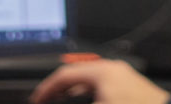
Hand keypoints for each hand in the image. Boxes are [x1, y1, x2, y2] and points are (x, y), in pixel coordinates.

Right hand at [31, 59, 169, 103]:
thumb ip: (73, 98)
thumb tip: (56, 99)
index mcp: (102, 72)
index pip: (65, 75)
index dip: (46, 89)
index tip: (36, 99)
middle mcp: (114, 70)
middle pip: (78, 77)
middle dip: (61, 91)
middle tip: (48, 101)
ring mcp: (125, 78)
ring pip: (92, 84)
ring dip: (76, 95)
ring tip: (66, 103)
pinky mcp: (134, 89)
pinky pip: (105, 89)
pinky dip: (92, 97)